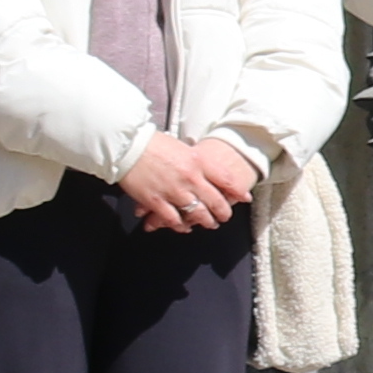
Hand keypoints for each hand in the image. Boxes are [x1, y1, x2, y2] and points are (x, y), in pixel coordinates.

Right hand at [114, 131, 256, 232]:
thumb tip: (208, 170)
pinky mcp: (156, 202)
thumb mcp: (183, 148)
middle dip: (223, 212)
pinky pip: (173, 220)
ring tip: (209, 224)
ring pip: (198, 214)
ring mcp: (174, 191)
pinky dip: (180, 226)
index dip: (238, 191)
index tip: (245, 198)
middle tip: (225, 216)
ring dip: (205, 221)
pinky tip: (184, 227)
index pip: (225, 179)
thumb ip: (197, 161)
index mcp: (197, 161)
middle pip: (215, 201)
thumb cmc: (153, 144)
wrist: (128, 146)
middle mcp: (190, 178)